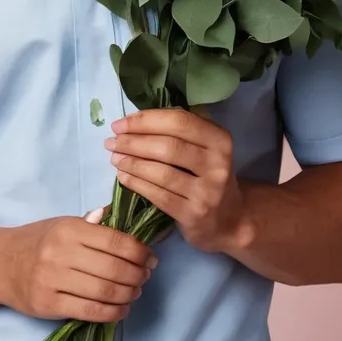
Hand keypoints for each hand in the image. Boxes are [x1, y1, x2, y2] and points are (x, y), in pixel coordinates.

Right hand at [0, 210, 157, 323]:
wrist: (0, 263)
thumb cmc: (37, 240)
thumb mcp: (63, 223)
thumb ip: (92, 224)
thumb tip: (122, 217)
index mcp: (69, 228)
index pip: (115, 241)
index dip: (139, 252)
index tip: (151, 258)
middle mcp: (61, 252)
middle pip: (114, 268)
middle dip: (138, 275)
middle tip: (145, 277)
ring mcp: (53, 279)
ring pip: (104, 291)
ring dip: (128, 294)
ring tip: (135, 292)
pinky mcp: (48, 304)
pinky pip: (89, 311)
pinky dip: (112, 312)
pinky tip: (121, 309)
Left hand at [105, 108, 246, 254]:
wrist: (230, 220)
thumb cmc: (207, 175)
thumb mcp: (205, 148)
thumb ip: (178, 132)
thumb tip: (133, 121)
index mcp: (219, 139)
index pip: (179, 121)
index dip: (146, 120)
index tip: (120, 123)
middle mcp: (217, 164)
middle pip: (168, 146)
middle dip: (133, 142)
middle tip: (111, 141)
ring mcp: (207, 192)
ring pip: (161, 172)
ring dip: (131, 163)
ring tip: (114, 158)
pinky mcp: (194, 214)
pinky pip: (158, 195)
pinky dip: (136, 184)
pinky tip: (123, 177)